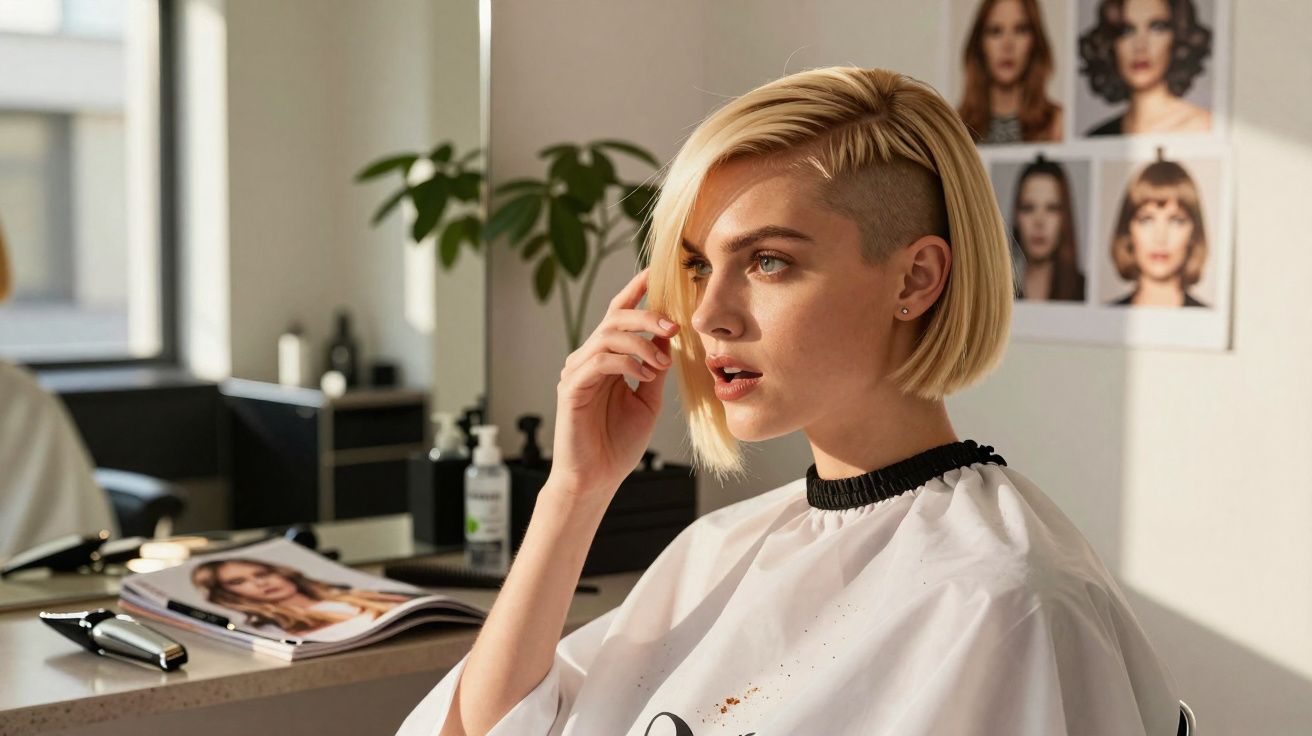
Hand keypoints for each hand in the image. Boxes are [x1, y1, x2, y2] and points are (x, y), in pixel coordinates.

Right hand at [549, 267, 677, 505]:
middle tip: (674, 326)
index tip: (658, 272)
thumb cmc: (618, 443)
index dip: (637, 291)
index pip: (620, 315)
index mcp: (606, 359)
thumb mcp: (647, 399)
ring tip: (661, 363)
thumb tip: (668, 336)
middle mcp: (588, 359)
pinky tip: (643, 376)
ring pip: (608, 335)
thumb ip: (654, 366)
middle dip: (648, 315)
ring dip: (641, 343)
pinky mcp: (571, 388)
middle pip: (616, 318)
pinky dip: (626, 362)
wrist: (596, 479)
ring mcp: (577, 372)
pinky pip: (599, 360)